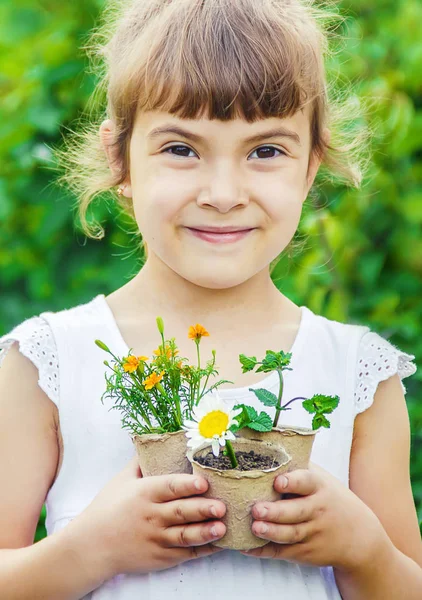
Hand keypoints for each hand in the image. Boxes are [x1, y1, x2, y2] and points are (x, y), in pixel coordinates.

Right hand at [68, 455, 226, 577]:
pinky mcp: (160, 557)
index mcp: (143, 493)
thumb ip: (140, 462)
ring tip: (222, 528)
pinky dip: (201, 549)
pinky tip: (217, 544)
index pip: (169, 487)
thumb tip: (155, 440)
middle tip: (222, 506)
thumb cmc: (107, 508)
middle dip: (202, 509)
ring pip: (184, 535)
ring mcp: (156, 539)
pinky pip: (184, 553)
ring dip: (205, 532)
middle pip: (180, 512)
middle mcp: (151, 516)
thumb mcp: (121, 480)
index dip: (187, 485)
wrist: (91, 545)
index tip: (204, 483)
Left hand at [240, 462, 385, 570]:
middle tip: (256, 509)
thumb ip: (298, 467)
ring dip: (271, 532)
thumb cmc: (331, 499)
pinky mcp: (306, 552)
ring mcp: (312, 533)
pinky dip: (264, 551)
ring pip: (290, 534)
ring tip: (254, 527)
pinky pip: (283, 552)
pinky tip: (246, 547)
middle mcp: (317, 510)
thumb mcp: (321, 479)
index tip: (278, 481)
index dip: (293, 482)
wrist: (359, 536)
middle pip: (296, 512)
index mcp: (319, 487)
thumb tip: (265, 448)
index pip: (306, 482)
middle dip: (276, 512)